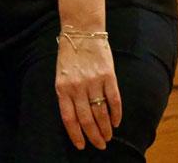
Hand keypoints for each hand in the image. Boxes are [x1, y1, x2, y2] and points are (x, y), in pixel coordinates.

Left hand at [56, 32, 122, 150]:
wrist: (81, 31)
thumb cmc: (69, 54)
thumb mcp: (60, 74)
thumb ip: (67, 93)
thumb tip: (75, 117)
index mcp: (62, 87)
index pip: (69, 118)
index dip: (75, 134)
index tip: (81, 145)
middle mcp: (77, 87)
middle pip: (86, 119)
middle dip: (93, 136)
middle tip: (100, 145)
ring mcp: (94, 82)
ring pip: (101, 113)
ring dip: (105, 128)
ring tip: (108, 137)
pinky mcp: (108, 76)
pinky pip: (114, 100)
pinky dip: (116, 114)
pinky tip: (116, 123)